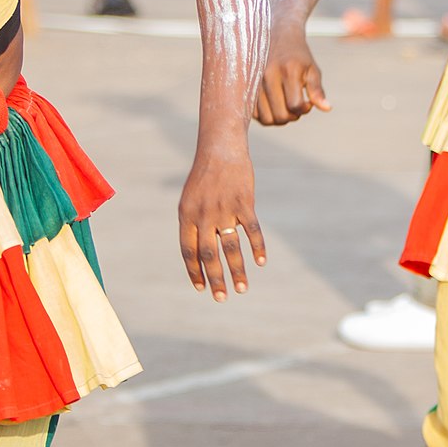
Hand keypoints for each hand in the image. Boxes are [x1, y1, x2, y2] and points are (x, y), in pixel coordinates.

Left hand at [178, 143, 264, 299]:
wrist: (220, 148)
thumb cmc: (205, 177)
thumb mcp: (190, 199)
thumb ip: (193, 224)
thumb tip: (199, 254)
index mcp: (186, 215)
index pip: (188, 251)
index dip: (194, 271)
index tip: (201, 288)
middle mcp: (203, 214)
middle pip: (208, 254)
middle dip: (215, 279)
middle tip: (221, 298)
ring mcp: (224, 208)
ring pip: (230, 247)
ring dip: (237, 270)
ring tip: (242, 289)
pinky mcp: (244, 202)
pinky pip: (251, 230)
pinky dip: (257, 247)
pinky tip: (260, 262)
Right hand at [253, 25, 329, 125]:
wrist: (277, 35)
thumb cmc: (298, 55)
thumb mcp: (312, 69)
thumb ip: (317, 90)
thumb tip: (327, 109)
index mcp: (288, 71)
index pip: (295, 105)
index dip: (304, 109)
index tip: (307, 102)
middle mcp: (269, 76)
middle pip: (280, 115)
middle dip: (292, 116)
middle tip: (296, 105)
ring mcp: (255, 82)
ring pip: (266, 118)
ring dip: (278, 118)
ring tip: (285, 106)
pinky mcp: (246, 87)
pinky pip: (254, 113)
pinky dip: (265, 115)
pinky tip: (273, 105)